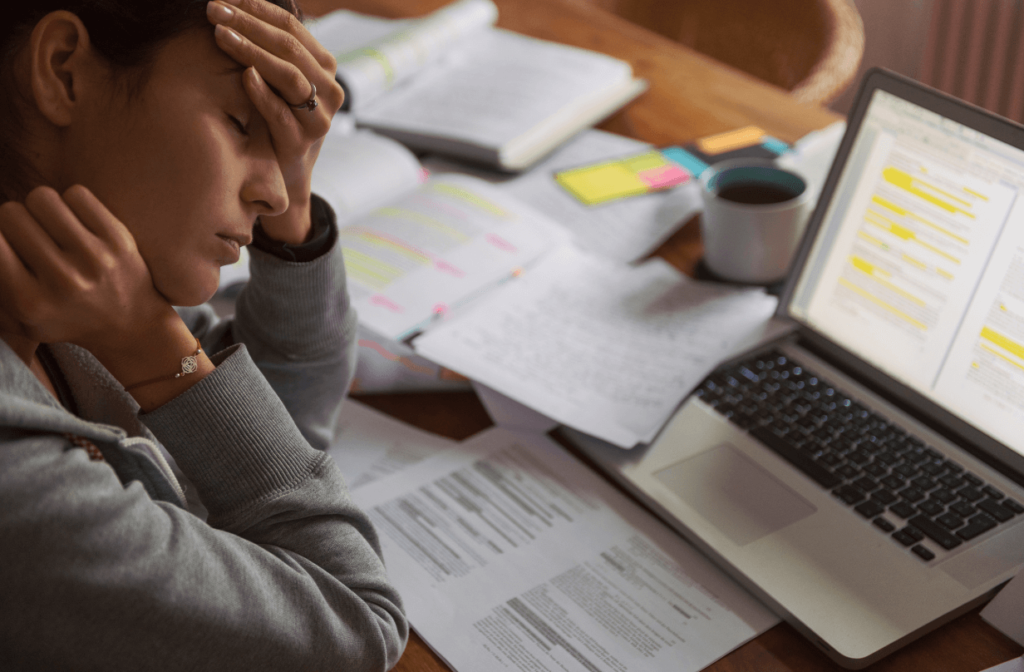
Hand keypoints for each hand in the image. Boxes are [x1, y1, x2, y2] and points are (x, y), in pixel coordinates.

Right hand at [0, 186, 175, 353]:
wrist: (132, 324)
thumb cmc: (65, 317)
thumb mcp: (19, 317)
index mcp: (29, 301)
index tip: (8, 242)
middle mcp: (62, 280)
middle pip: (10, 212)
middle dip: (14, 221)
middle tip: (29, 236)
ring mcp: (94, 258)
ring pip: (41, 197)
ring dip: (40, 207)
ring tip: (50, 226)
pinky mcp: (119, 239)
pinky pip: (76, 193)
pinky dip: (71, 202)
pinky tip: (77, 223)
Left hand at [207, 0, 344, 244]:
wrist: (284, 173)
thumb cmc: (276, 118)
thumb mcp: (278, 80)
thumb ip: (272, 50)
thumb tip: (241, 5)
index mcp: (325, 67)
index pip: (292, 27)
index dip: (257, 9)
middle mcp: (329, 90)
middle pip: (289, 47)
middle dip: (249, 25)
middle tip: (214, 11)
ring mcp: (318, 118)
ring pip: (289, 76)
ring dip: (252, 52)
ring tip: (220, 36)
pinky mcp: (302, 143)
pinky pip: (281, 113)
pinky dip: (262, 93)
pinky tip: (243, 75)